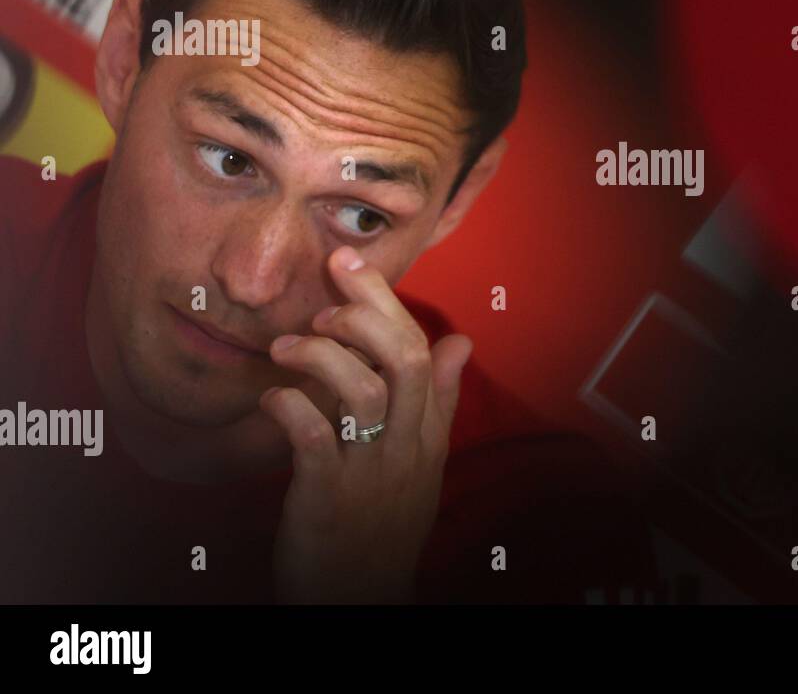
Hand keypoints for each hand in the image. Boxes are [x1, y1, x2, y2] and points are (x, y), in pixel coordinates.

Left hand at [259, 245, 469, 602]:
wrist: (362, 601)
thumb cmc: (384, 525)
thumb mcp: (423, 463)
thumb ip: (439, 402)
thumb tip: (460, 342)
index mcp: (426, 435)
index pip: (422, 353)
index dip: (386, 302)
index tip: (348, 262)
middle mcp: (405, 448)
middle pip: (405, 361)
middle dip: (367, 310)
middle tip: (327, 286)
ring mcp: (369, 474)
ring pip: (364, 393)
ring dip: (322, 355)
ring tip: (286, 344)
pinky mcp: (327, 501)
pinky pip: (314, 441)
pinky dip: (290, 407)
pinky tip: (270, 397)